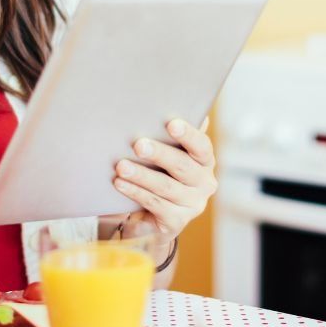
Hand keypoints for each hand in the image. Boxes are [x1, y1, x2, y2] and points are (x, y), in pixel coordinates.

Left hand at [113, 118, 216, 244]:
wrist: (153, 218)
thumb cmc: (160, 175)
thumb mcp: (166, 156)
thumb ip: (171, 136)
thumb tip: (165, 104)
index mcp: (205, 161)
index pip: (201, 146)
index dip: (188, 134)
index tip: (171, 124)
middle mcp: (204, 183)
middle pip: (183, 166)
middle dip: (159, 154)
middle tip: (138, 144)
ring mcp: (193, 205)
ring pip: (165, 187)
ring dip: (141, 175)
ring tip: (121, 166)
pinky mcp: (177, 222)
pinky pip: (155, 204)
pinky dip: (136, 192)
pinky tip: (120, 183)